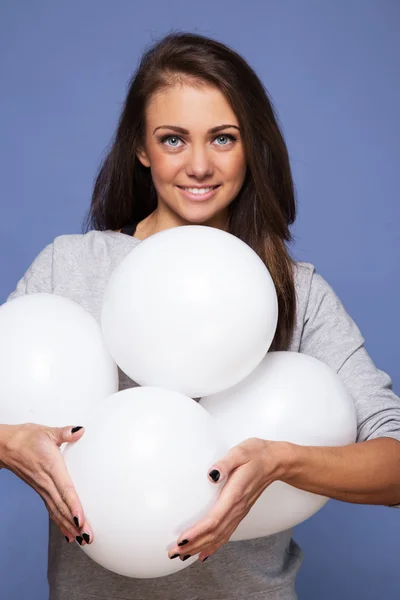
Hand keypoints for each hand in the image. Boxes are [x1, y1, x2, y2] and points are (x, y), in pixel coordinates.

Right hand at [0, 423, 92, 545]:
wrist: (6, 446)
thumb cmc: (27, 438)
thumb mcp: (47, 432)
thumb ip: (64, 433)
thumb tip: (80, 430)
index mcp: (50, 467)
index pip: (64, 489)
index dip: (73, 505)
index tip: (81, 519)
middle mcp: (46, 482)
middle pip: (62, 506)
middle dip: (75, 523)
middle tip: (88, 537)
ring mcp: (42, 488)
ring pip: (57, 511)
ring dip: (69, 526)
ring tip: (82, 539)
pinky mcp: (40, 490)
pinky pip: (51, 509)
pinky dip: (60, 522)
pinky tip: (68, 533)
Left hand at [168, 437, 285, 561]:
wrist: (275, 462)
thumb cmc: (255, 454)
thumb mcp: (239, 452)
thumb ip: (225, 463)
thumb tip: (211, 474)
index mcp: (235, 494)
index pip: (214, 520)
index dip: (198, 532)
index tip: (182, 540)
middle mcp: (238, 508)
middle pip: (214, 533)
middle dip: (193, 545)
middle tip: (173, 553)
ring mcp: (240, 512)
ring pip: (219, 536)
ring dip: (200, 547)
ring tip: (182, 556)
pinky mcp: (240, 511)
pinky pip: (226, 533)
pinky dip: (214, 545)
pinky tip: (204, 553)